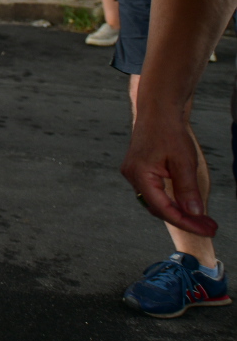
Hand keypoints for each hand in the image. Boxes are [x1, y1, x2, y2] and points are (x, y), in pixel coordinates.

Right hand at [121, 108, 218, 237]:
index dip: (186, 222)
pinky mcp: (138, 170)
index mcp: (140, 175)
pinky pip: (153, 192)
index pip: (162, 208)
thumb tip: (194, 213)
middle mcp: (132, 176)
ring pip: (155, 201)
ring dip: (178, 211)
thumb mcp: (183, 161)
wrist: (157, 111)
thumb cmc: (168, 131)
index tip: (207, 229)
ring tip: (202, 218)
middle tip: (209, 226)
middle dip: (184, 219)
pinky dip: (170, 200)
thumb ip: (187, 189)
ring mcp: (133, 173)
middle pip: (158, 208)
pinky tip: (185, 204)